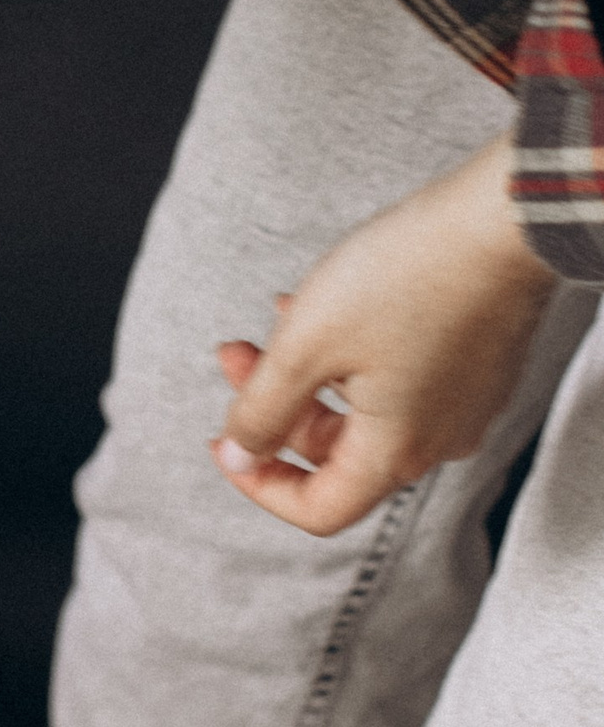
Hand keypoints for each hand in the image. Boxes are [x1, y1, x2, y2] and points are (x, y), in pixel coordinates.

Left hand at [211, 135, 556, 533]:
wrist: (501, 217)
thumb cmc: (407, 276)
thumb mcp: (306, 345)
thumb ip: (262, 411)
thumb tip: (240, 457)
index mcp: (396, 451)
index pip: (320, 509)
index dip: (260, 485)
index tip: (225, 443)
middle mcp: (437, 439)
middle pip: (336, 453)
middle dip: (274, 406)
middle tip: (235, 354)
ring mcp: (461, 402)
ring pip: (362, 408)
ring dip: (306, 372)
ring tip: (274, 320)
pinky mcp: (474, 364)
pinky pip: (398, 379)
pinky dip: (349, 354)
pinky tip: (323, 305)